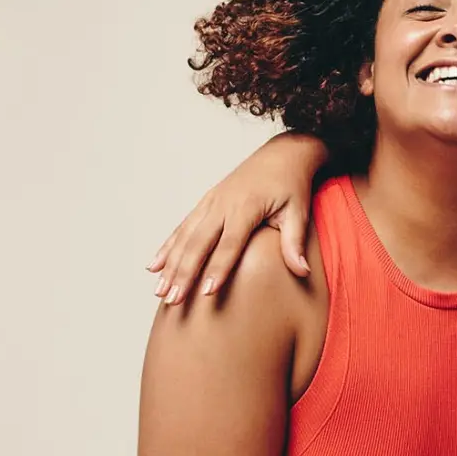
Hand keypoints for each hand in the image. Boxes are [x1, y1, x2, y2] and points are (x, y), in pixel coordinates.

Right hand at [148, 134, 327, 302]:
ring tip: (160, 292)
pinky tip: (154, 266)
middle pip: (199, 244)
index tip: (206, 292)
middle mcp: (223, 204)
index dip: (217, 268)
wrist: (282, 154)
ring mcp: (211, 202)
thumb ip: (295, 243)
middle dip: (184, 274)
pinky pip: (182, 228)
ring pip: (185, 237)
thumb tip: (302, 273)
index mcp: (246, 206)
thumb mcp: (298, 212)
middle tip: (173, 301)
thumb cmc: (291, 186)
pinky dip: (167, 248)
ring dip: (170, 266)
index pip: (229, 244)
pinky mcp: (205, 203)